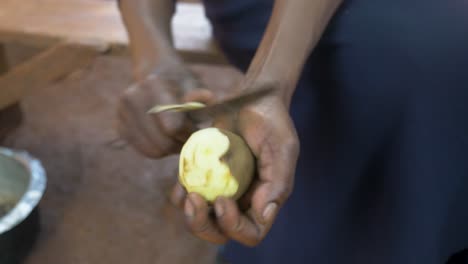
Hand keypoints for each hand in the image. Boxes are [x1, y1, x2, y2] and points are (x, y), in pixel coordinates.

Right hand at [117, 65, 213, 157]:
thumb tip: (208, 97)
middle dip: (181, 143)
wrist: (156, 75)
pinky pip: (144, 151)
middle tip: (190, 136)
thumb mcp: (194, 84)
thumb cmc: (180, 83)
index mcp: (153, 84)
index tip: (198, 129)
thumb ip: (201, 95)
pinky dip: (159, 149)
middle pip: (164, 142)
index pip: (173, 126)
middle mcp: (132, 96)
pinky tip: (166, 137)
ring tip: (179, 136)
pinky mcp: (119, 126)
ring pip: (154, 150)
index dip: (189, 133)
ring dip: (171, 148)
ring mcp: (122, 112)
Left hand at [170, 84, 299, 245]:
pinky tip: (178, 182)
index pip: (250, 232)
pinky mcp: (204, 175)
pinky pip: (187, 194)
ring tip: (184, 193)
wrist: (253, 99)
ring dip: (188, 213)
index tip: (223, 200)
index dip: (234, 226)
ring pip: (201, 218)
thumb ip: (278, 182)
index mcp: (263, 200)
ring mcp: (221, 189)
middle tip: (193, 200)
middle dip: (203, 224)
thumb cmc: (272, 122)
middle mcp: (242, 200)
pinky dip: (179, 194)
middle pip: (220, 231)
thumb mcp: (282, 149)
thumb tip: (263, 214)